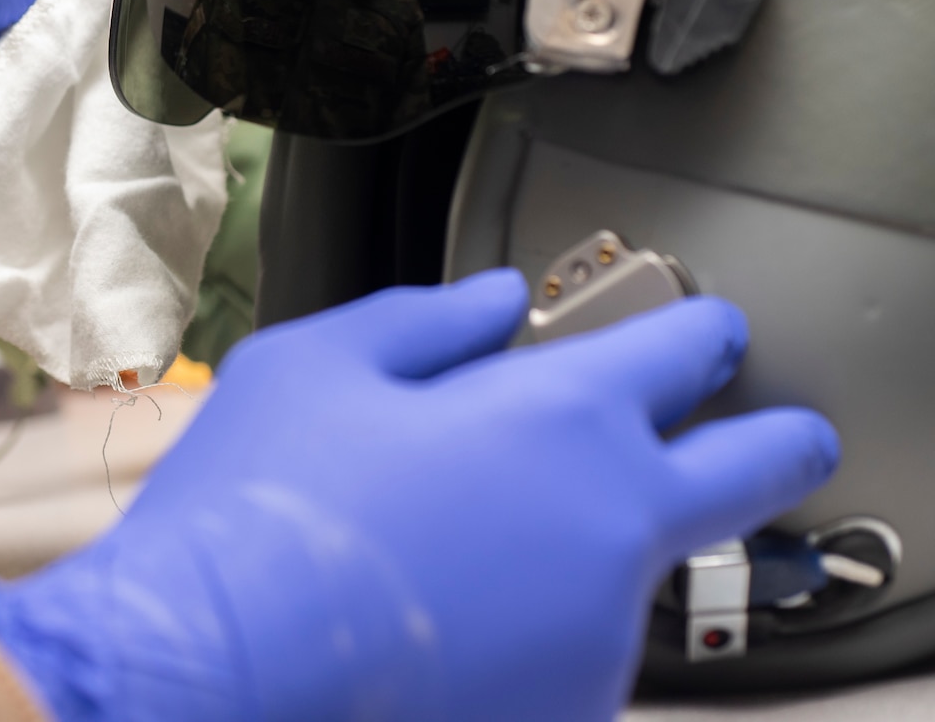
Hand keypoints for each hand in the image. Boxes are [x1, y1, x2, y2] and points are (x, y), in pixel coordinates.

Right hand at [0, 271, 838, 721]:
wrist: (209, 673)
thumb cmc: (254, 509)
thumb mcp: (313, 364)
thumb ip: (425, 321)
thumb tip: (495, 302)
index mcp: (558, 417)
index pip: (685, 351)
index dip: (700, 328)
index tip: (703, 330)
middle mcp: (611, 525)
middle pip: (760, 468)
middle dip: (773, 440)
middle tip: (766, 435)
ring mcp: (599, 634)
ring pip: (639, 566)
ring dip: (592, 542)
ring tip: (463, 544)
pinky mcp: (565, 710)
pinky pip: (576, 645)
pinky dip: (536, 622)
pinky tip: (441, 611)